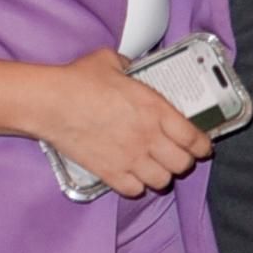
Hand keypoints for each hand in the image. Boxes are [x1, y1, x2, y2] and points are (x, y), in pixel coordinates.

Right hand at [33, 48, 210, 196]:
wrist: (51, 103)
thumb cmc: (79, 80)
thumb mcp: (112, 62)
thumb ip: (129, 66)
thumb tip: (129, 67)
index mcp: (156, 109)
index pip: (193, 138)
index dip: (201, 146)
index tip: (202, 147)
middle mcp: (148, 137)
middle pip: (182, 164)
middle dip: (182, 162)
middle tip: (175, 156)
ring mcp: (129, 158)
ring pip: (161, 181)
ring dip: (160, 176)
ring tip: (154, 168)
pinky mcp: (108, 172)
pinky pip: (134, 191)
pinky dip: (136, 186)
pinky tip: (131, 176)